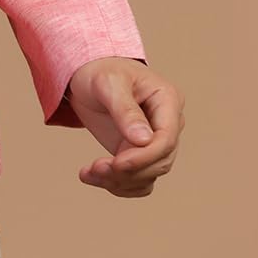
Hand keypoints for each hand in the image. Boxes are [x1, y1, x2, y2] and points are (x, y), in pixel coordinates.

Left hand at [66, 57, 184, 197]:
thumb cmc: (101, 71)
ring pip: (149, 175)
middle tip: (95, 168)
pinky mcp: (141, 155)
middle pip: (160, 162)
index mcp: (168, 100)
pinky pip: (139, 181)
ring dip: (119, 181)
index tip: (116, 163)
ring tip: (88, 172)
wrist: (89, 75)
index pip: (166, 139)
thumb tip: (144, 141)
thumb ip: (126, 110)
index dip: (144, 157)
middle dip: (127, 171)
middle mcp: (168, 123)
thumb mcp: (109, 83)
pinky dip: (118, 185)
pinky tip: (93, 177)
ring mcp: (156, 141)